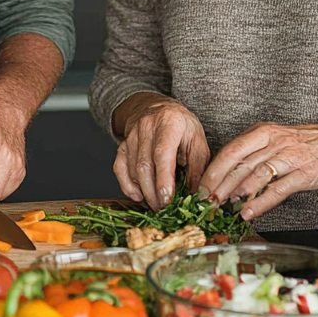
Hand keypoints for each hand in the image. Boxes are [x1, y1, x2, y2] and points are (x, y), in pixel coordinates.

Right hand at [112, 93, 210, 210]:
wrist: (157, 106)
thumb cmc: (181, 124)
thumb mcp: (197, 139)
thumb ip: (198, 166)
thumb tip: (196, 194)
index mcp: (169, 123)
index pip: (162, 154)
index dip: (164, 179)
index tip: (167, 199)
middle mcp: (147, 127)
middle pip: (144, 165)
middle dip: (153, 192)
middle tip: (164, 209)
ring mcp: (131, 135)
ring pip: (132, 169)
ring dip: (143, 191)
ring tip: (156, 204)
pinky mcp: (122, 144)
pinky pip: (119, 167)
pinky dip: (126, 185)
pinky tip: (138, 195)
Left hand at [198, 120, 317, 220]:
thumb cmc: (306, 143)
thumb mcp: (276, 139)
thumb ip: (253, 154)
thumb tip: (227, 177)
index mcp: (263, 132)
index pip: (231, 151)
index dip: (213, 170)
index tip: (201, 187)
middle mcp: (274, 142)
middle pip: (239, 164)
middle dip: (219, 184)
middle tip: (206, 201)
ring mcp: (289, 157)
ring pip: (256, 176)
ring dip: (236, 194)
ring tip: (222, 207)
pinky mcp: (304, 173)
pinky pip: (277, 190)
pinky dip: (260, 203)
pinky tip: (248, 213)